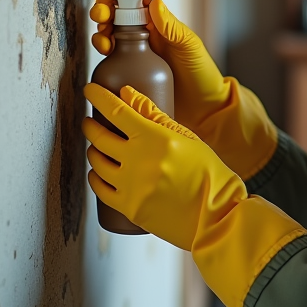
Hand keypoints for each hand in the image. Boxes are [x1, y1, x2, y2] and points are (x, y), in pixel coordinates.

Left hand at [83, 83, 306, 306]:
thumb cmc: (208, 174)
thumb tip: (127, 93)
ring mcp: (132, 186)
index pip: (117, 111)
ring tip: (97, 147)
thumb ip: (155, 114)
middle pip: (101, 137)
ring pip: (97, 162)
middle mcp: (140, 161)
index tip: (90, 90)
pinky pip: (100, 189)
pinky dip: (95, 177)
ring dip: (93, 150)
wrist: (216, 216)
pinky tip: (97, 172)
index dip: (99, 97)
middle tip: (90, 121)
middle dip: (91, 125)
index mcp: (156, 139)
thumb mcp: (187, 138)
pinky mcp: (128, 208)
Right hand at [89, 0, 277, 178]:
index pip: (134, 2)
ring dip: (100, 36)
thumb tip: (154, 3)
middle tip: (101, 21)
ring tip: (104, 44)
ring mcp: (137, 57)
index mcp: (159, 24)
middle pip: (116, 18)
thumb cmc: (202, 73)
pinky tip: (106, 62)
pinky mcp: (130, 76)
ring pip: (110, 39)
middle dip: (103, 15)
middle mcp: (146, 37)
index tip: (108, 4)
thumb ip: (172, 26)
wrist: (203, 108)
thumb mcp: (189, 46)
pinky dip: (104, 60)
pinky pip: (112, 64)